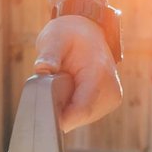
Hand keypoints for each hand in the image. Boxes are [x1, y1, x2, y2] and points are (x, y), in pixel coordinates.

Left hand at [32, 15, 121, 133]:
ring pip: (80, 119)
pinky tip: (69, 91)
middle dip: (60, 110)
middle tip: (50, 89)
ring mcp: (111, 99)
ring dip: (66, 109)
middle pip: (78, 118)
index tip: (40, 111)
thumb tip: (42, 69)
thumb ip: (49, 55)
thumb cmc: (70, 34)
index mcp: (100, 75)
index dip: (58, 116)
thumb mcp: (55, 38)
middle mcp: (110, 91)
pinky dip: (72, 108)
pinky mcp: (107, 104)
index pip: (80, 111)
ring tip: (62, 86)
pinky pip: (83, 115)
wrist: (88, 31)